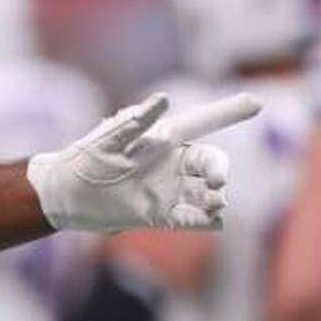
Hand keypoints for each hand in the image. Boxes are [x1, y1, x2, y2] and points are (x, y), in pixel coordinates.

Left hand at [28, 92, 259, 233]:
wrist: (65, 195)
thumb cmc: (86, 158)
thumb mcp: (110, 138)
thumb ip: (138, 121)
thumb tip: (163, 99)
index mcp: (163, 138)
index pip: (203, 122)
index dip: (228, 112)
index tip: (256, 103)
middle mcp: (171, 163)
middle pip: (211, 162)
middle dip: (221, 169)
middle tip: (218, 180)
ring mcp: (168, 190)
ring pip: (206, 193)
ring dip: (216, 198)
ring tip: (216, 203)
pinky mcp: (159, 215)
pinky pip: (190, 219)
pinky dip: (205, 222)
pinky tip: (216, 222)